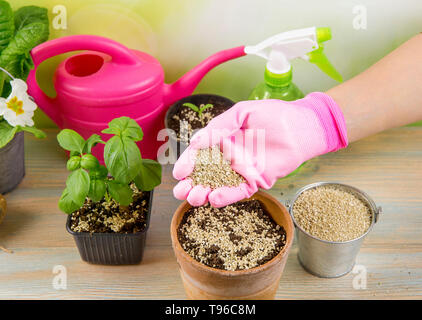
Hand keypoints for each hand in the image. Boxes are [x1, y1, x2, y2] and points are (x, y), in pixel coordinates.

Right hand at [172, 92, 347, 206]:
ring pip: (218, 185)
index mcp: (222, 140)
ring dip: (204, 193)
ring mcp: (241, 171)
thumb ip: (219, 126)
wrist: (301, 127)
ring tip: (194, 197)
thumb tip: (196, 141)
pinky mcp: (255, 181)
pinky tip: (214, 198)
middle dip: (190, 184)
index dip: (188, 163)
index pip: (199, 154)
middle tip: (180, 191)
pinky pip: (238, 191)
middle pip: (204, 174)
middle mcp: (228, 157)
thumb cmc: (273, 114)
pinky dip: (226, 196)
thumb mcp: (241, 113)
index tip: (178, 172)